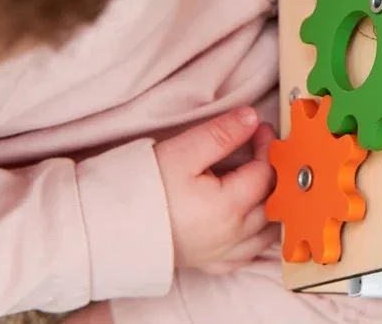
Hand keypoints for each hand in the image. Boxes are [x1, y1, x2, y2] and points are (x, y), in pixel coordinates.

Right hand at [154, 107, 277, 274]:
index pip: (264, 172)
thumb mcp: (182, 153)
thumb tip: (251, 118)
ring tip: (265, 183)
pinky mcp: (209, 264)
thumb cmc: (143, 190)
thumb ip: (220, 134)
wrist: (107, 229)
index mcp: (228, 206)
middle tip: (264, 150)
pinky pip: (247, 255)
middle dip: (274, 173)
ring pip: (266, 232)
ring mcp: (222, 253)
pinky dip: (258, 239)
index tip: (258, 128)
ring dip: (273, 207)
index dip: (266, 146)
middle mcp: (232, 234)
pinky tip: (253, 225)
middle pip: (272, 203)